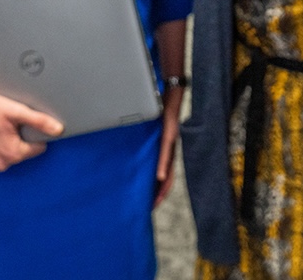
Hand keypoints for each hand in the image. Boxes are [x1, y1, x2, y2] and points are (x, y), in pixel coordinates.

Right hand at [0, 88, 63, 172]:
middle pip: (22, 152)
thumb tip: (57, 129)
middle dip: (18, 139)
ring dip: (5, 144)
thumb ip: (39, 121)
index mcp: (14, 153)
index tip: (23, 126)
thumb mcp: (15, 111)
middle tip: (6, 125)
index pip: (38, 148)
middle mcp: (1, 164)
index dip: (34, 134)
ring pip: (8, 156)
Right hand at [153, 86, 183, 206]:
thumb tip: (131, 150)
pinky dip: (163, 167)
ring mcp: (170, 143)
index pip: (163, 174)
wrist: (171, 93)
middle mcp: (170, 149)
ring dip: (163, 187)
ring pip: (168, 169)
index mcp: (165, 149)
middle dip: (160, 194)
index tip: (149, 203)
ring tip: (156, 200)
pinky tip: (160, 177)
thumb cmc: (160, 109)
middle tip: (151, 208)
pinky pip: (165, 154)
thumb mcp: (150, 128)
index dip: (158, 190)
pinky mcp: (169, 135)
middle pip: (168, 177)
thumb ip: (145, 140)